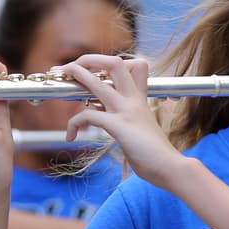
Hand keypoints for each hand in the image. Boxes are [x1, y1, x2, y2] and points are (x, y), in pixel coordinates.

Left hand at [59, 54, 187, 187]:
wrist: (171, 168)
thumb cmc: (156, 155)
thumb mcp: (141, 129)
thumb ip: (127, 119)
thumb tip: (108, 118)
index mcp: (140, 99)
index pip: (133, 66)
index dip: (112, 65)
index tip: (95, 73)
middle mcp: (134, 100)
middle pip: (114, 63)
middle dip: (88, 60)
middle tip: (68, 68)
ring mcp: (127, 111)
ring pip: (98, 82)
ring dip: (75, 75)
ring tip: (58, 79)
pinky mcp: (119, 126)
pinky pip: (89, 115)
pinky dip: (74, 123)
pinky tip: (70, 135)